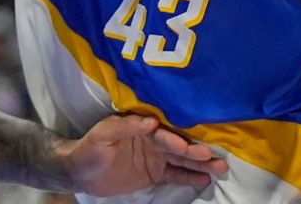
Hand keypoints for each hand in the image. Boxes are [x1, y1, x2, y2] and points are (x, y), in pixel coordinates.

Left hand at [57, 114, 227, 195]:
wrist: (79, 171)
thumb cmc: (88, 148)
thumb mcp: (103, 134)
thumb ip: (125, 126)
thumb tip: (151, 121)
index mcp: (141, 128)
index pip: (163, 134)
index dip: (176, 141)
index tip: (190, 147)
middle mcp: (153, 141)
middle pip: (179, 146)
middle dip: (198, 152)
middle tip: (218, 157)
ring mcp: (155, 158)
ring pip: (182, 161)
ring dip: (201, 165)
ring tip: (221, 168)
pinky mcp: (155, 174)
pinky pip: (176, 175)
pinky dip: (191, 177)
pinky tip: (206, 179)